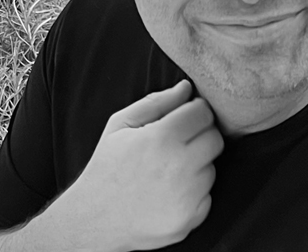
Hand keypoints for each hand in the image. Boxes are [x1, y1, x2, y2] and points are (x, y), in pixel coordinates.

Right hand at [52, 80, 223, 250]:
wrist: (93, 219)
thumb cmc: (108, 166)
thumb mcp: (121, 124)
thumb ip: (157, 102)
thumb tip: (186, 88)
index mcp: (161, 137)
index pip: (203, 113)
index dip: (194, 111)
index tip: (184, 117)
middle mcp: (179, 166)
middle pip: (214, 138)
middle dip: (200, 136)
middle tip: (179, 143)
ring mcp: (186, 196)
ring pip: (212, 167)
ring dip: (198, 165)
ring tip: (170, 169)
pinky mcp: (189, 219)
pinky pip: (207, 196)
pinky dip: (194, 193)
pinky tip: (171, 191)